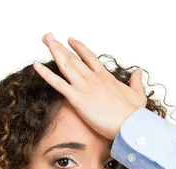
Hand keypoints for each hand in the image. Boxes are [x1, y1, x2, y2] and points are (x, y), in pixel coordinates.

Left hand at [33, 33, 147, 140]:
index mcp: (106, 77)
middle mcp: (93, 78)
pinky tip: (36, 65)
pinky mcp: (77, 99)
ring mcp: (84, 87)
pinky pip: (58, 84)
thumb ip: (136, 82)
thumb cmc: (134, 114)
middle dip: (60, 46)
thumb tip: (138, 72)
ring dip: (54, 51)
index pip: (89, 57)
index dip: (79, 48)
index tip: (70, 41)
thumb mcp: (138, 95)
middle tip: (49, 36)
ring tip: (45, 39)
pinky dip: (46, 74)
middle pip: (73, 58)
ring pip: (65, 64)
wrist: (130, 125)